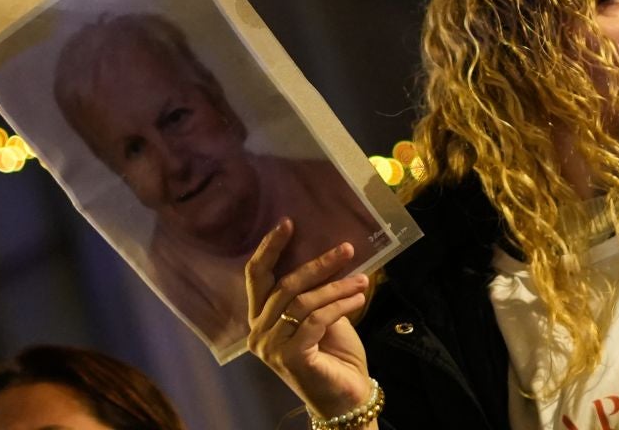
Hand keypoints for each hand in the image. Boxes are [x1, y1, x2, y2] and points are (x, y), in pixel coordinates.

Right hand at [245, 220, 374, 421]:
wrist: (345, 395)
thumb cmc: (334, 353)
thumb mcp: (322, 314)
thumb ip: (316, 291)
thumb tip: (332, 253)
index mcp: (260, 319)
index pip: (256, 277)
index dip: (270, 248)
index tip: (288, 222)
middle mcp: (258, 333)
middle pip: (284, 286)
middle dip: (318, 264)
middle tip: (346, 249)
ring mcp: (271, 348)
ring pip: (303, 302)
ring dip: (337, 286)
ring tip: (363, 280)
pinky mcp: (290, 358)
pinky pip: (316, 320)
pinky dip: (340, 306)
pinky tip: (359, 298)